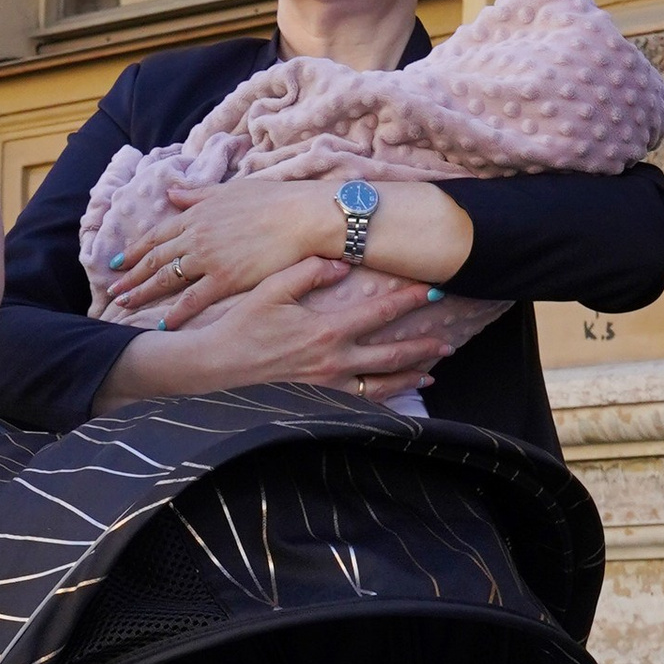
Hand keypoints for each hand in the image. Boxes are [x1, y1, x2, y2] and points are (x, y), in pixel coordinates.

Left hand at [100, 175, 339, 319]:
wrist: (302, 216)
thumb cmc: (274, 200)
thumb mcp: (230, 190)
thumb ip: (198, 194)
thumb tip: (172, 191)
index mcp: (197, 214)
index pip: (157, 236)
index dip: (135, 250)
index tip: (117, 262)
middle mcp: (196, 237)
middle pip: (155, 259)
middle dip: (130, 275)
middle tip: (113, 289)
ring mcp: (208, 259)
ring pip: (167, 280)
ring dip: (143, 293)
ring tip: (125, 305)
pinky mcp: (225, 279)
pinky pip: (193, 300)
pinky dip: (175, 314)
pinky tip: (162, 324)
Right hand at [106, 264, 510, 406]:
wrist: (215, 367)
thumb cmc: (241, 325)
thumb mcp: (270, 288)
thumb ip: (308, 271)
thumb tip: (341, 260)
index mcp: (327, 329)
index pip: (379, 312)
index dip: (408, 300)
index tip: (431, 289)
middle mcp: (334, 361)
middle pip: (391, 355)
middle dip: (421, 345)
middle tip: (448, 338)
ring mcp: (328, 384)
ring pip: (382, 385)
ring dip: (410, 377)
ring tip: (433, 370)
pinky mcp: (319, 398)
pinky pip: (360, 403)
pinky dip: (384, 399)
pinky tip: (399, 396)